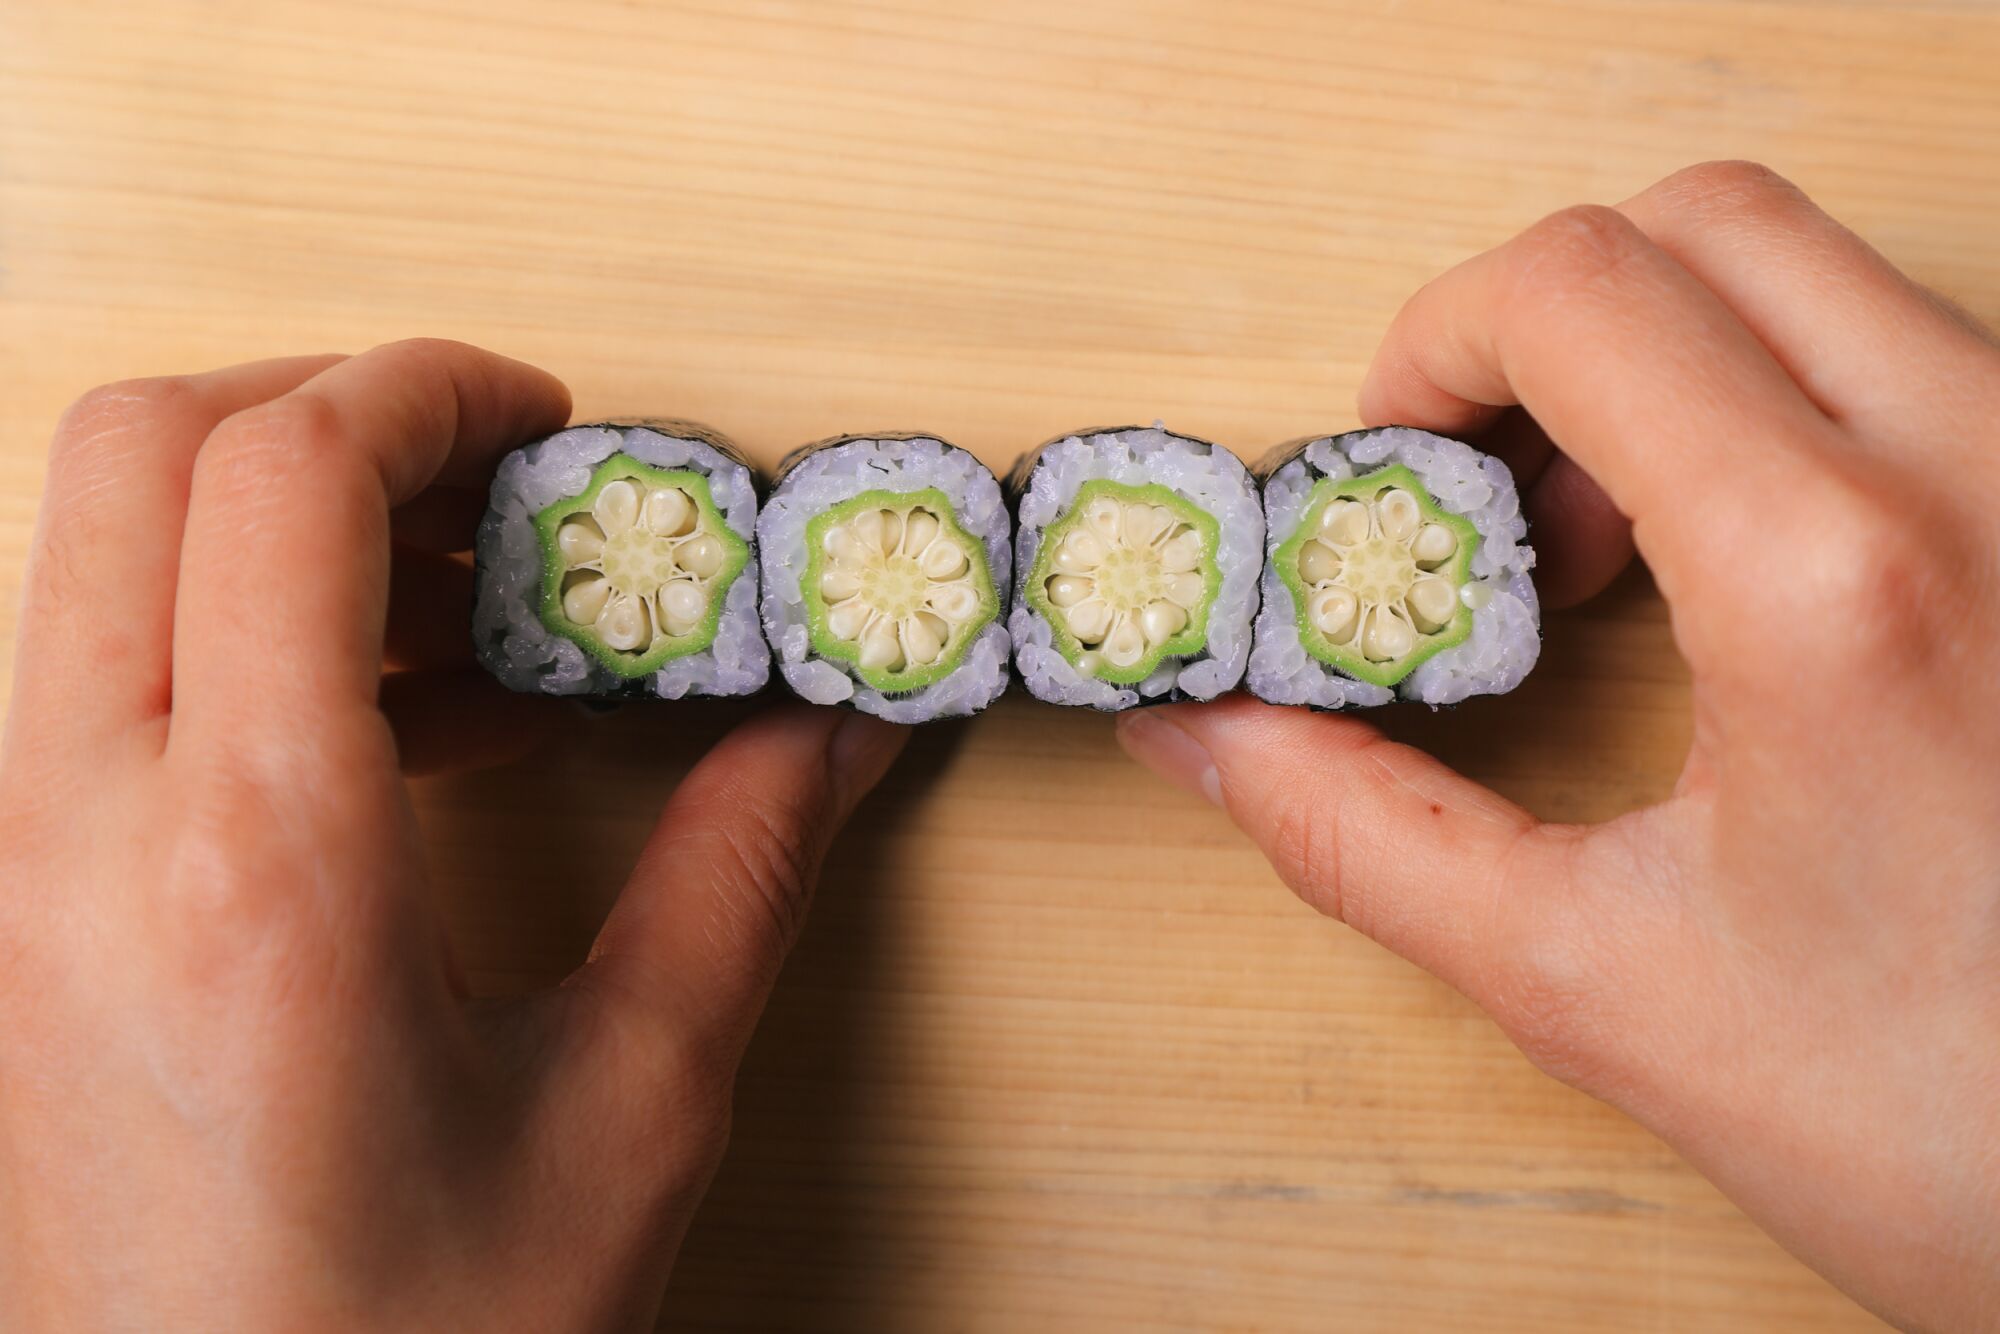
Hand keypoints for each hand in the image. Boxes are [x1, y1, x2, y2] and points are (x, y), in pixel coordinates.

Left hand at [0, 340, 904, 1329]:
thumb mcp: (630, 1108)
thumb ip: (741, 874)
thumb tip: (828, 728)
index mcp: (253, 862)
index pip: (283, 476)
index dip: (429, 387)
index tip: (549, 420)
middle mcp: (79, 834)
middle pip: (138, 451)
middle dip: (331, 403)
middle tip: (497, 475)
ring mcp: (15, 870)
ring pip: (97, 550)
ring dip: (281, 516)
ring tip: (472, 605)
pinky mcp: (15, 911)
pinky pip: (102, 673)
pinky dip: (242, 627)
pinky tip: (408, 724)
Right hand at [1117, 162, 1999, 1329]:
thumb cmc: (1961, 1119)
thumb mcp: (1599, 982)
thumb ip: (1363, 837)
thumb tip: (1210, 742)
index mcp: (1833, 573)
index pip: (1580, 287)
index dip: (1432, 343)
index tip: (1396, 461)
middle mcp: (1984, 472)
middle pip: (1700, 222)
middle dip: (1540, 322)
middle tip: (1490, 486)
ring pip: (1817, 276)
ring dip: (1664, 360)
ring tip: (1610, 550)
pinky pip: (1912, 360)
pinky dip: (1777, 404)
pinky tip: (1738, 572)